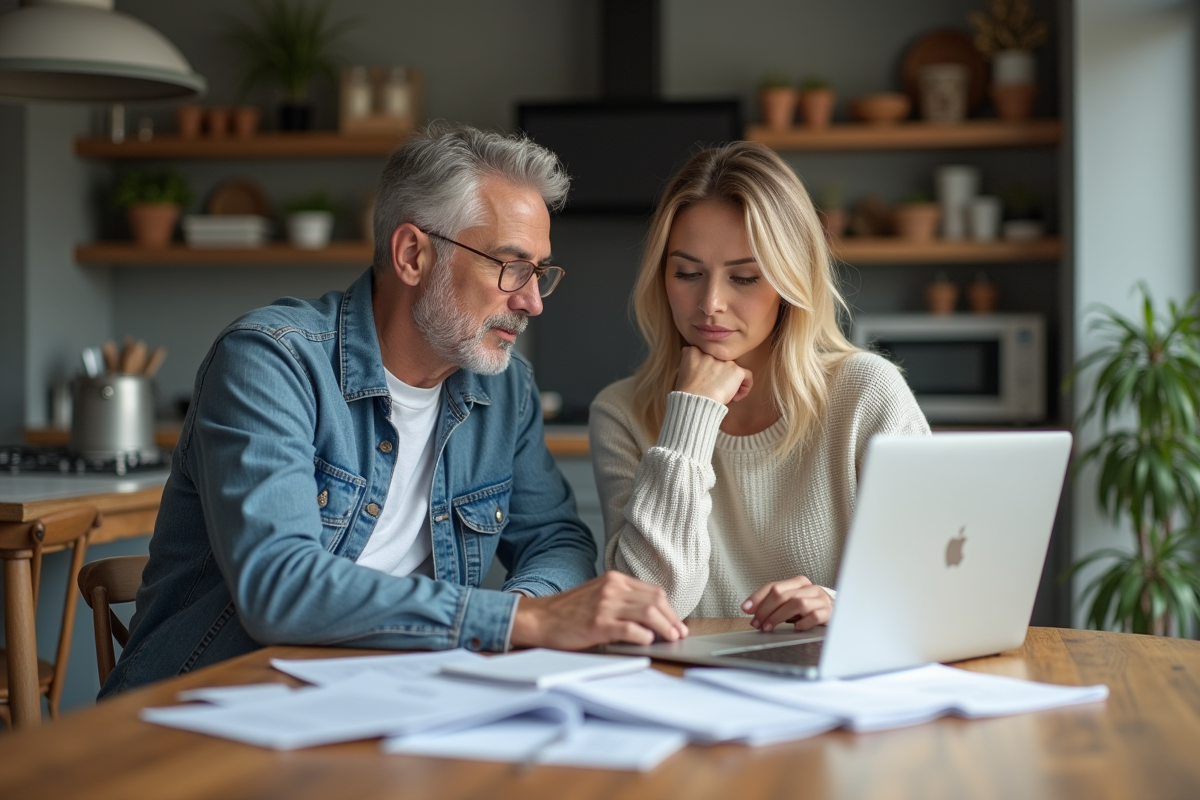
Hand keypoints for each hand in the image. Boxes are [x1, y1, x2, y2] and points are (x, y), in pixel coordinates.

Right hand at [510, 571, 687, 649]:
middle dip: (672, 618)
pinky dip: (643, 636)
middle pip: (655, 600)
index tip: (676, 622)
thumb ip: (622, 601)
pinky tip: (647, 641)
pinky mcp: (597, 623)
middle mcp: (612, 588)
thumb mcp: (598, 596)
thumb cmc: (569, 612)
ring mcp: (605, 605)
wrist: (540, 618)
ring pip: (648, 612)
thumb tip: (652, 618)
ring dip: (664, 627)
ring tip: (670, 638)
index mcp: (614, 580)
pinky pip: (630, 629)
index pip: (653, 591)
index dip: (670, 608)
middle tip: (679, 633)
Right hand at [675, 346, 751, 404]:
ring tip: (725, 395)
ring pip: (732, 369)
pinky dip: (745, 386)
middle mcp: (711, 353)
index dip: (706, 368)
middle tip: (714, 388)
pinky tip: (736, 397)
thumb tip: (697, 367)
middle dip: (719, 374)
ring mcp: (724, 361)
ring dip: (730, 381)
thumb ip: (690, 364)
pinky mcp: (736, 370)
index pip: (703, 354)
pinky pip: (747, 375)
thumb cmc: (686, 394)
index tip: (705, 379)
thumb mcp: (681, 373)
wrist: (696, 401)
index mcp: (694, 352)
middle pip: (719, 362)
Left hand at [741, 576, 832, 631]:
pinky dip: (802, 623)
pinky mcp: (828, 612)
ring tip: (769, 627)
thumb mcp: (790, 603)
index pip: (773, 586)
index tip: (745, 608)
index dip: (757, 597)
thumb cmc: (810, 608)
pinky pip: (814, 616)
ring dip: (779, 616)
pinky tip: (796, 628)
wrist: (838, 612)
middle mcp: (809, 588)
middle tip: (757, 623)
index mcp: (797, 582)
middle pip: (782, 594)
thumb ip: (774, 604)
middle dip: (765, 609)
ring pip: (796, 603)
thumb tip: (752, 611)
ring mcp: (820, 599)